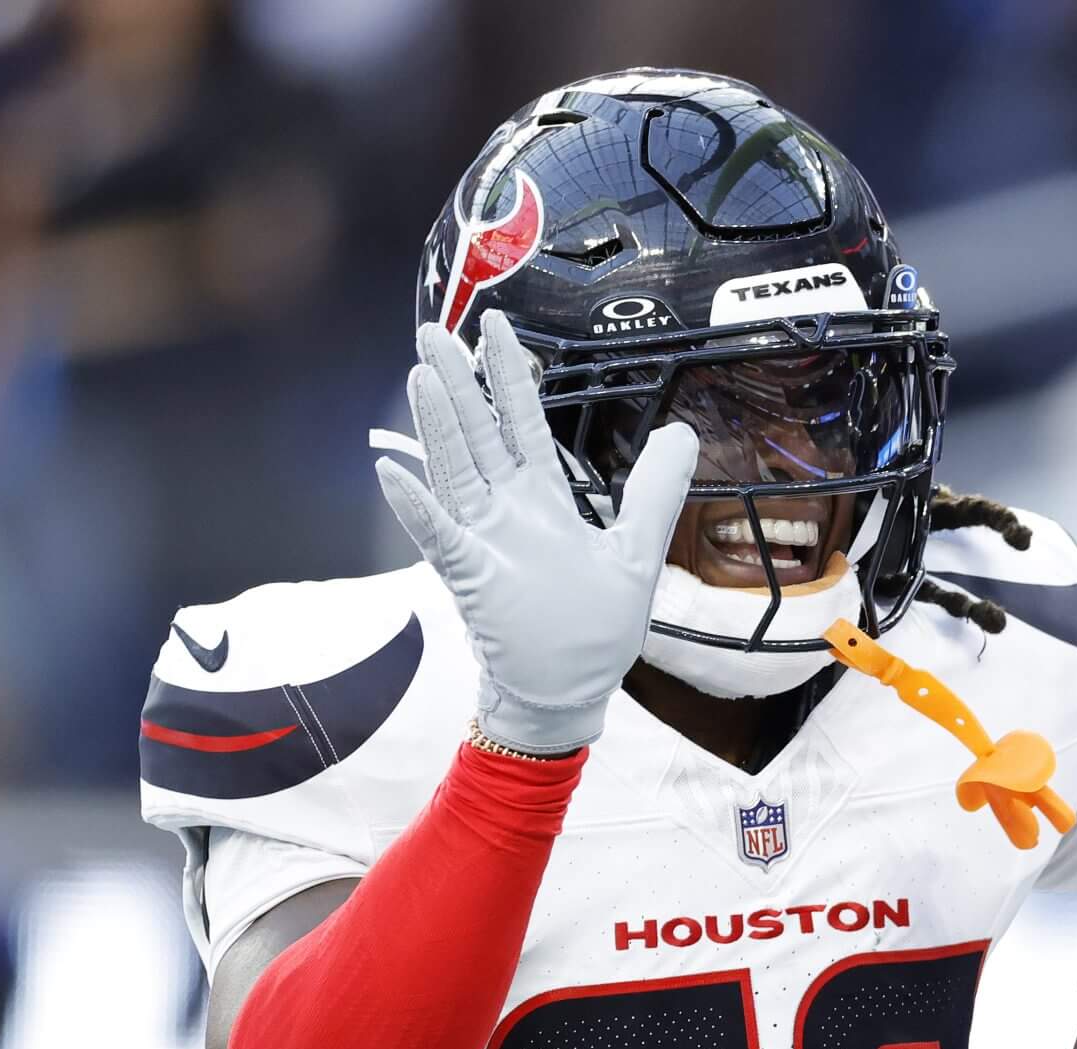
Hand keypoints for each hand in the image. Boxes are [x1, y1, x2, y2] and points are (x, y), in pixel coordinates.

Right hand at [375, 310, 696, 753]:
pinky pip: (440, 538)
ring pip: (456, 470)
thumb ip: (654, 492)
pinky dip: (417, 510)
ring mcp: (483, 541)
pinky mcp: (470, 579)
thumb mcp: (636, 552)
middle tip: (435, 329)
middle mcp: (508, 512)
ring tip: (422, 376)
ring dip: (438, 426)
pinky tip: (395, 474)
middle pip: (480, 433)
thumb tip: (681, 431)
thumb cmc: (595, 631)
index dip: (511, 374)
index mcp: (545, 501)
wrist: (567, 694)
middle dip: (461, 383)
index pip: (523, 422)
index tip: (495, 326)